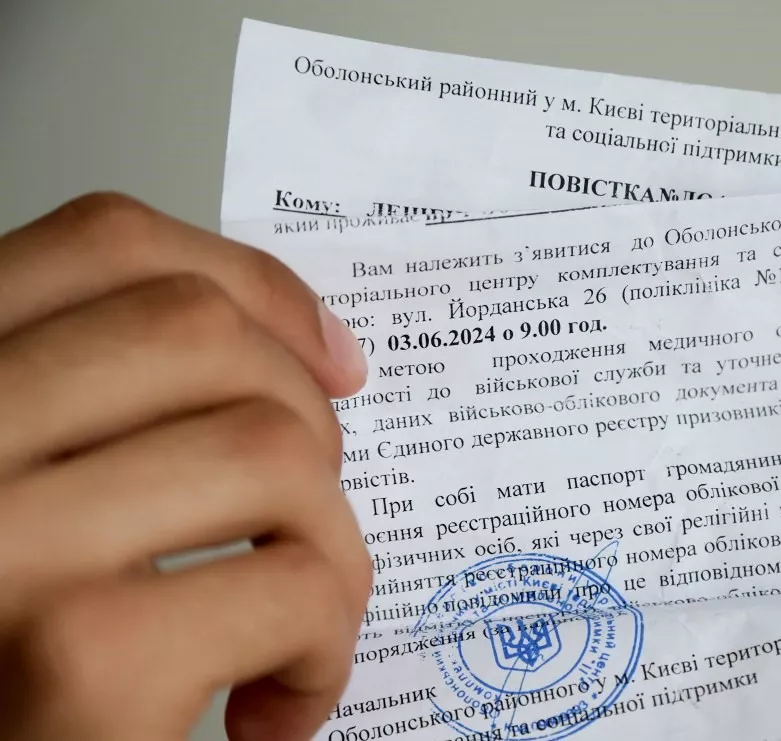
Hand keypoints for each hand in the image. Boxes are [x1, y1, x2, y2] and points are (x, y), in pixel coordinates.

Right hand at [0, 194, 371, 740]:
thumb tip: (324, 356)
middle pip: (202, 331)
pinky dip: (326, 650)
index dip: (252, 284)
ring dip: (329, 548)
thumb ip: (114, 408)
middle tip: (305, 519)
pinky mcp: (84, 655)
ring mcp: (7, 541)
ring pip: (274, 452)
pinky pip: (296, 585)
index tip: (332, 357)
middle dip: (306, 418)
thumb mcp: (30, 499)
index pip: (108, 244)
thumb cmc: (27, 661)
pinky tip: (275, 705)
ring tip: (294, 627)